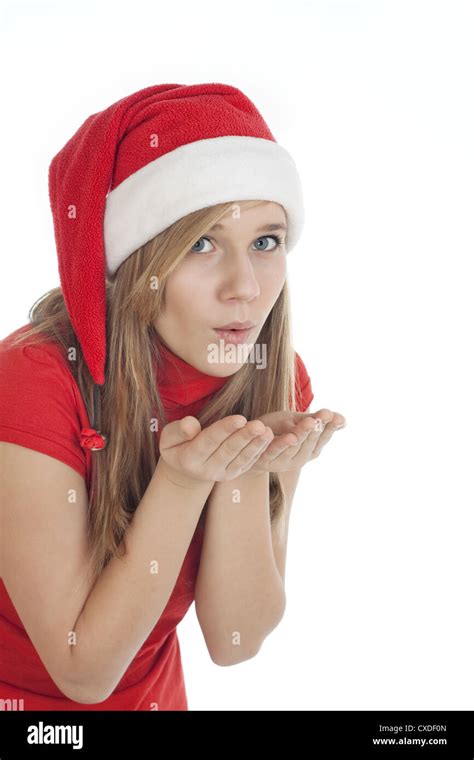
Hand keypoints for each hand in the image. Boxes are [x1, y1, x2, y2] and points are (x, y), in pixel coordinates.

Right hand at [158, 414, 276, 487]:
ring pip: (241, 458)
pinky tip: (267, 439)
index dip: (225, 429)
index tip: (240, 418)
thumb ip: (178, 430)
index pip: (209, 441)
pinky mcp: (232, 475)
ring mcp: (220, 474)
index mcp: (189, 458)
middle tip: (259, 425)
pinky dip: (258, 451)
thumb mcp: (168, 437)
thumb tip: (191, 425)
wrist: (184, 469)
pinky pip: (246, 463)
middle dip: (245, 437)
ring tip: (267, 431)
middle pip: (229, 450)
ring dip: (256, 445)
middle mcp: (206, 470)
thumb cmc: (177, 445)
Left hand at [236, 409, 346, 479]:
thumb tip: (343, 420)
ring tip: (310, 422)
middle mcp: (300, 458)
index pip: (324, 438)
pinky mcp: (267, 459)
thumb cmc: (277, 430)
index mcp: (311, 450)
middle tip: (324, 416)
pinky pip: (274, 450)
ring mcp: (284, 461)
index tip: (336, 417)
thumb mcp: (298, 422)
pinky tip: (287, 434)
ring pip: (294, 447)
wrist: (251, 442)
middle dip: (317, 429)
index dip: (330, 428)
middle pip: (310, 443)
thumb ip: (318, 420)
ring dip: (302, 434)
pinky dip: (280, 443)